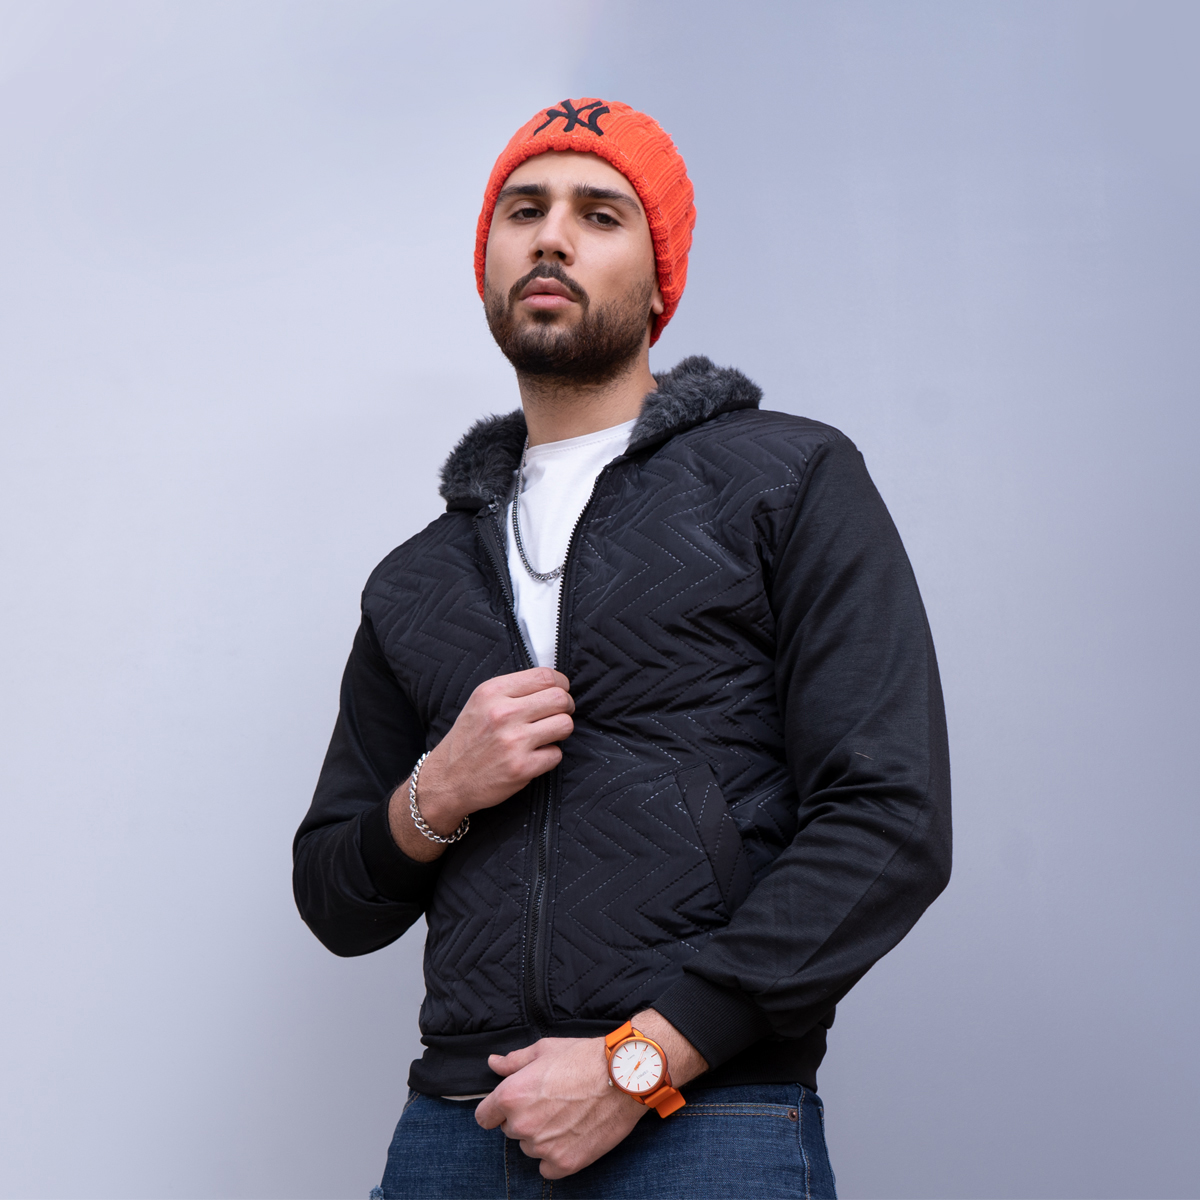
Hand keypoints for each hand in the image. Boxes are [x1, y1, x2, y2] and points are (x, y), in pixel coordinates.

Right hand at [389, 668, 573, 861]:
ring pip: (565, 725)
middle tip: (558, 714)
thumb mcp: (481, 702)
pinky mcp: (521, 768)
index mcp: (493, 692)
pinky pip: (557, 754)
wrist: (447, 780)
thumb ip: (512, 690)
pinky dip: (550, 756)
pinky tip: (534, 756)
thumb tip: (554, 684)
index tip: (559, 692)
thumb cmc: (469, 739)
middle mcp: (502, 714)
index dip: (560, 684)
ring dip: (561, 731)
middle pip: (560, 699)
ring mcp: (513, 742)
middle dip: (566, 706)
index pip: (546, 676)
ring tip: (547, 735)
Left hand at [473, 1011, 707, 1179]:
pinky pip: (547, 1168)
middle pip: (510, 1130)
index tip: (510, 1105)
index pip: (484, 1117)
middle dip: (524, 1118)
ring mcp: (543, 1147)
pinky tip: (571, 1135)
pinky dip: (556, 1155)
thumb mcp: (545, 1050)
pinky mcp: (564, 1163)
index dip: (495, 1110)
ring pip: (530, 1148)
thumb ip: (514, 1061)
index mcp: (511, 1095)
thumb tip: (493, 1064)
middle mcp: (522, 1124)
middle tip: (550, 1102)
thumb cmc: (583, 1058)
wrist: (623, 1077)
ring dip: (541, 1136)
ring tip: (566, 1115)